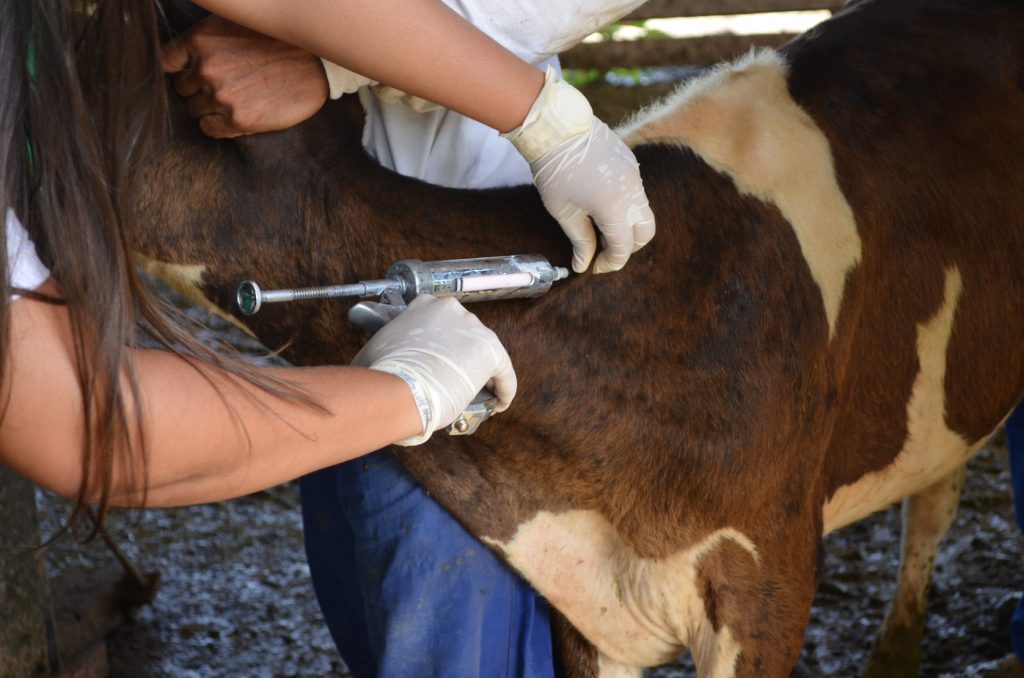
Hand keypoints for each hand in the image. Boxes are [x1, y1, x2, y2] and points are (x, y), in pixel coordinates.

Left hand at [161, 15, 328, 137]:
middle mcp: (206, 68)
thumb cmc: (278, 42)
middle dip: (197, 88)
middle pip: (181, 88)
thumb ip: (205, 42)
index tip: (191, 72)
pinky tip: (234, 115)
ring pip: (195, 110)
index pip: (166, 62)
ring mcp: (221, 96)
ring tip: (234, 98)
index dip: (180, 69)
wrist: (317, 63)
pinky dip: (217, 124)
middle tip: (223, 84)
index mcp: (200, 40)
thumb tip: (184, 60)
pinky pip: (209, 129)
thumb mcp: (234, 26)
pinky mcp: (239, 119)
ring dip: (209, 107)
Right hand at [352, 296, 515, 445]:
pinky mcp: (491, 350)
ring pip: (483, 352)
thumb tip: (375, 364)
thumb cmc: (380, 375)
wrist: (396, 389)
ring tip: (475, 396)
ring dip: (481, 373)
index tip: (439, 363)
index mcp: (423, 305)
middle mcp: (450, 309)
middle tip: (453, 382)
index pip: (440, 322)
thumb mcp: (375, 349)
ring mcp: (472, 327)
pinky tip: (499, 402)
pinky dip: (504, 387)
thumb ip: (385, 348)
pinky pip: (504, 371)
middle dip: (460, 357)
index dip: (441, 345)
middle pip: (464, 334)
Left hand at [503, 67, 655, 273]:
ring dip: (626, 225)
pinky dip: (625, 205)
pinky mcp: (631, 162)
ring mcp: (635, 175)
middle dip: (627, 247)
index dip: (610, 263)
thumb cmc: (554, 170)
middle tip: (604, 250)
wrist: (557, 128)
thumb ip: (580, 240)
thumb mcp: (564, 212)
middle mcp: (632, 192)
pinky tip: (600, 201)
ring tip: (599, 226)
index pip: (623, 248)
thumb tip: (583, 265)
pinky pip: (636, 191)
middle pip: (645, 233)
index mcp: (615, 208)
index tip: (595, 267)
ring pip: (642, 211)